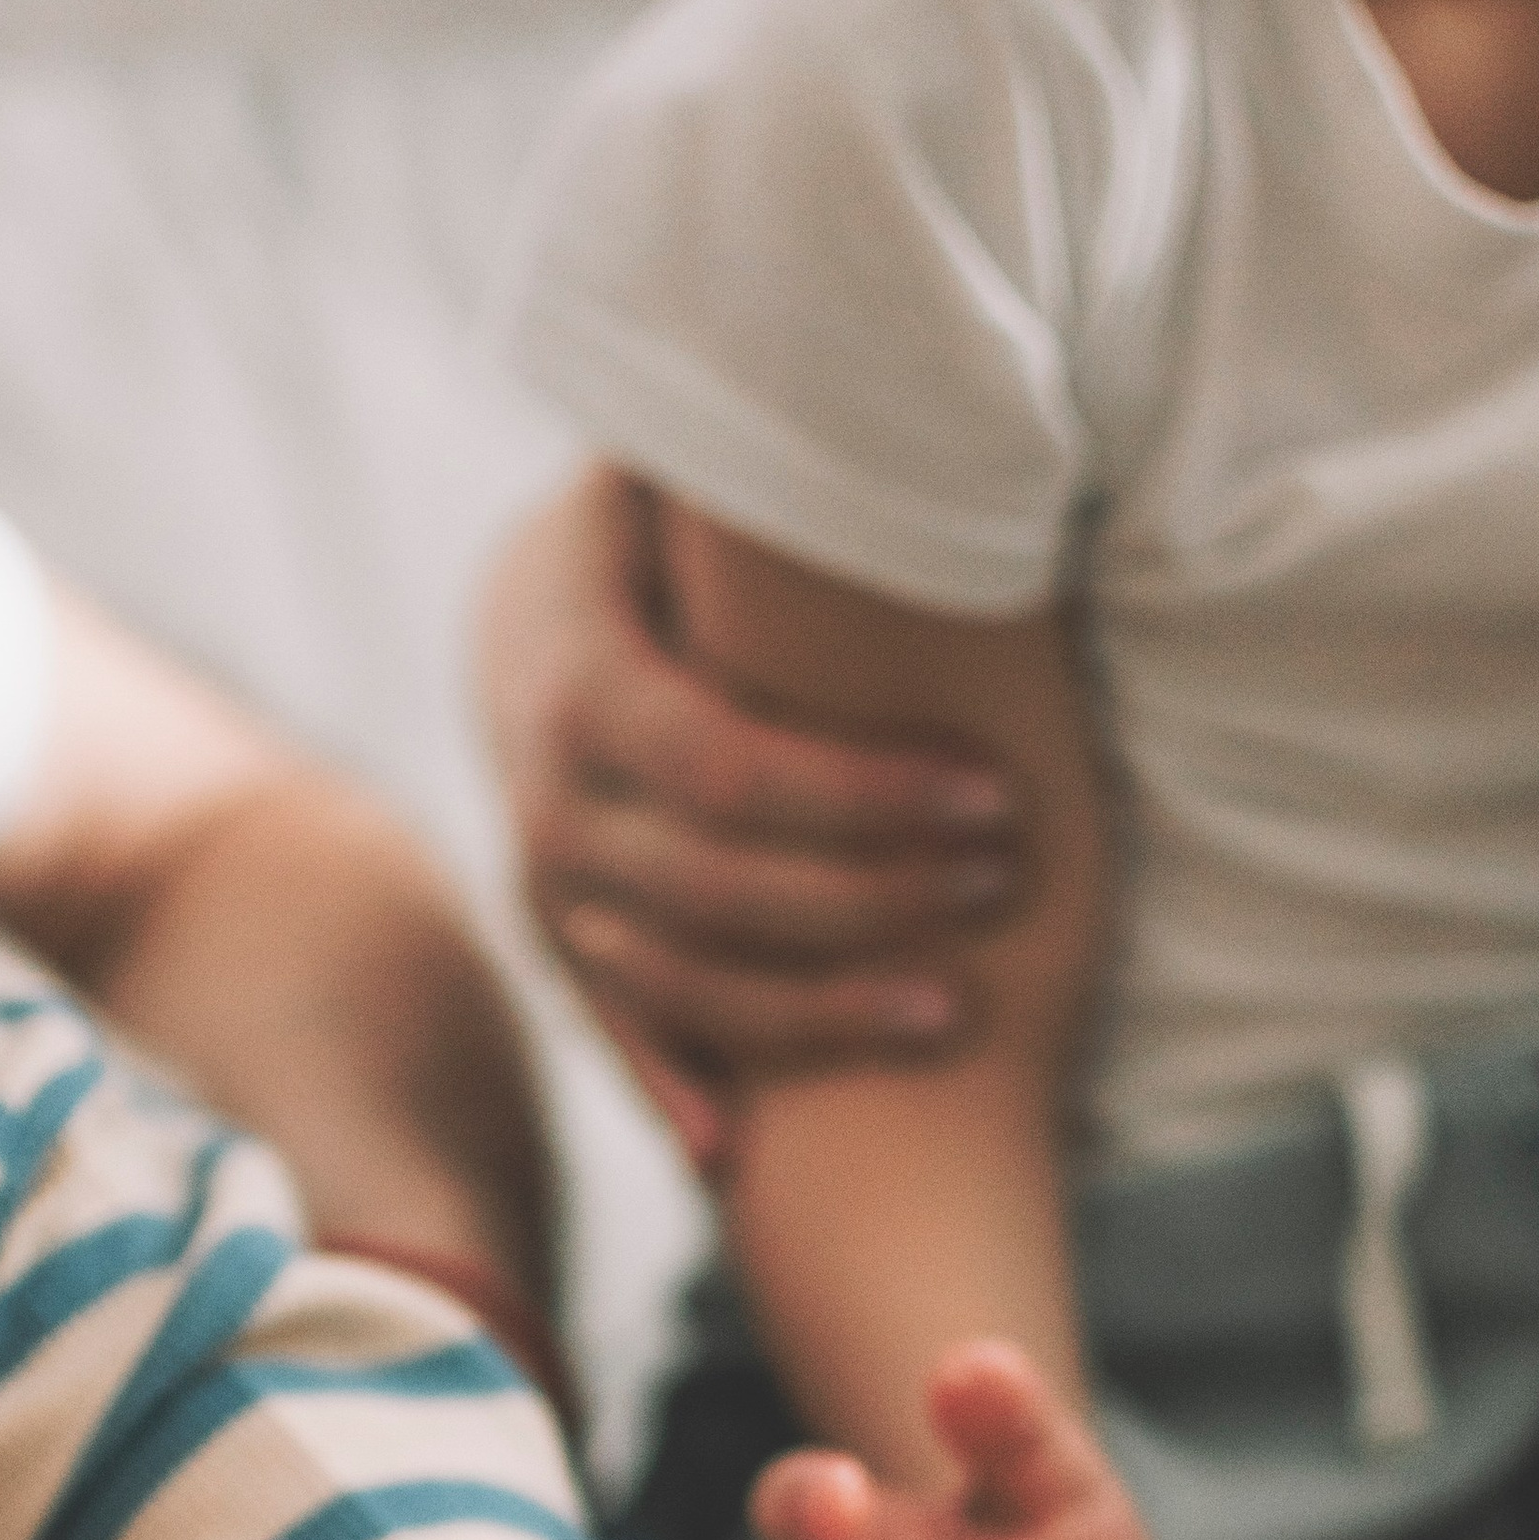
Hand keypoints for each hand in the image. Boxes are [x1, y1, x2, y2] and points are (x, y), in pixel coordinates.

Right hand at [480, 467, 1025, 1169]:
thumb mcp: (685, 474)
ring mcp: (545, 883)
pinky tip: (741, 1155)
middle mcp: (541, 794)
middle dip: (875, 900)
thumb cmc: (663, 527)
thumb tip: (914, 384)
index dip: (868, 801)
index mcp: (576, 674)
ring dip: (819, 1011)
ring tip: (958, 1011)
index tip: (1001, 799)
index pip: (729, 767)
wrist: (525, 605)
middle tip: (1013, 886)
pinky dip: (674, 1090)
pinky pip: (617, 1034)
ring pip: (678, 979)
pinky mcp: (560, 942)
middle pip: (717, 887)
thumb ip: (771, 472)